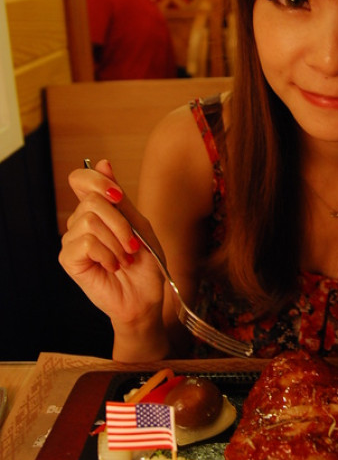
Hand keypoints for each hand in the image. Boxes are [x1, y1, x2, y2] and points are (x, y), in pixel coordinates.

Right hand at [59, 159, 165, 335]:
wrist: (146, 295)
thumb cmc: (146, 262)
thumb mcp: (139, 224)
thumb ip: (120, 198)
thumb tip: (103, 163)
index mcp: (98, 210)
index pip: (81, 179)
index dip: (97, 180)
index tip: (118, 195)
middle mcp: (81, 221)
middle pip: (92, 200)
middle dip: (120, 223)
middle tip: (132, 245)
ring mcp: (72, 240)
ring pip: (90, 221)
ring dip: (117, 242)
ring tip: (125, 258)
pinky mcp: (68, 259)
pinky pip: (86, 242)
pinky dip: (108, 254)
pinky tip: (113, 266)